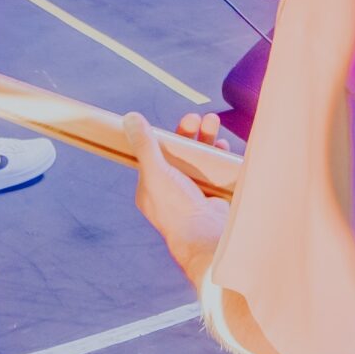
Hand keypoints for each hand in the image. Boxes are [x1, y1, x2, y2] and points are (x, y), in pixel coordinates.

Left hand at [127, 111, 231, 287]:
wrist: (206, 235)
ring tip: (213, 123)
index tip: (178, 122)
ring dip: (206, 141)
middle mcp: (171, 191)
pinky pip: (215, 173)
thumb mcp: (156, 171)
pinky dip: (219, 158)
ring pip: (198, 161)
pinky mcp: (212, 197)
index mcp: (151, 187)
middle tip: (200, 118)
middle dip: (190, 135)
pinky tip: (224, 147)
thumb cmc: (176, 207)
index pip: (156, 156)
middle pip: (179, 155)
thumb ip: (144, 145)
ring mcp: (193, 194)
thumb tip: (130, 119)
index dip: (166, 136)